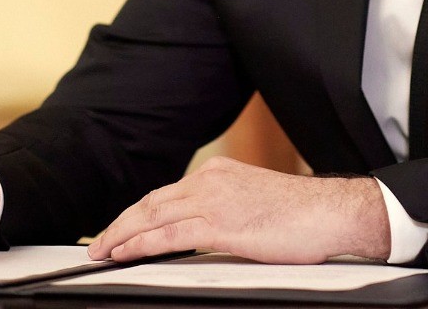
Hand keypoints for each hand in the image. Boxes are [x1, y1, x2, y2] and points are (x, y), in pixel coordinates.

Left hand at [86, 156, 388, 263]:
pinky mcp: (221, 223)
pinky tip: (126, 253)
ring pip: (153, 216)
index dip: (136, 213)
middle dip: (120, 224)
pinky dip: (142, 243)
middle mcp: (211, 180)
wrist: (330, 213)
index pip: (165, 194)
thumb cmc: (301, 215)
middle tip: (97, 244)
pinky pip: (170, 233)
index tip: (118, 229)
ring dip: (122, 235)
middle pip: (151, 202)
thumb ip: (223, 211)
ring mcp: (214, 199)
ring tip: (102, 252)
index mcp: (218, 173)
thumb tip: (199, 232)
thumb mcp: (253, 204)